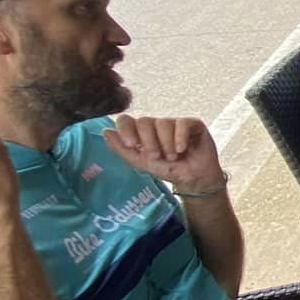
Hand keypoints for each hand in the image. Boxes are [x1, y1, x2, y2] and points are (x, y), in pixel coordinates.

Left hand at [103, 116, 222, 189]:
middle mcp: (156, 125)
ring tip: (173, 157)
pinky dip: (180, 138)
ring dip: (166, 144)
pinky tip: (182, 149)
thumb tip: (106, 132)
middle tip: (157, 156)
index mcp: (141, 133)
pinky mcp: (192, 124)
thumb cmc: (167, 170)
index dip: (126, 129)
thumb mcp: (141, 163)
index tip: (131, 144)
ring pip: (163, 123)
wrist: (193, 179)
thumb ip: (123, 149)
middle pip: (145, 121)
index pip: (127, 120)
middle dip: (149, 142)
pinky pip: (182, 123)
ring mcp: (174, 123)